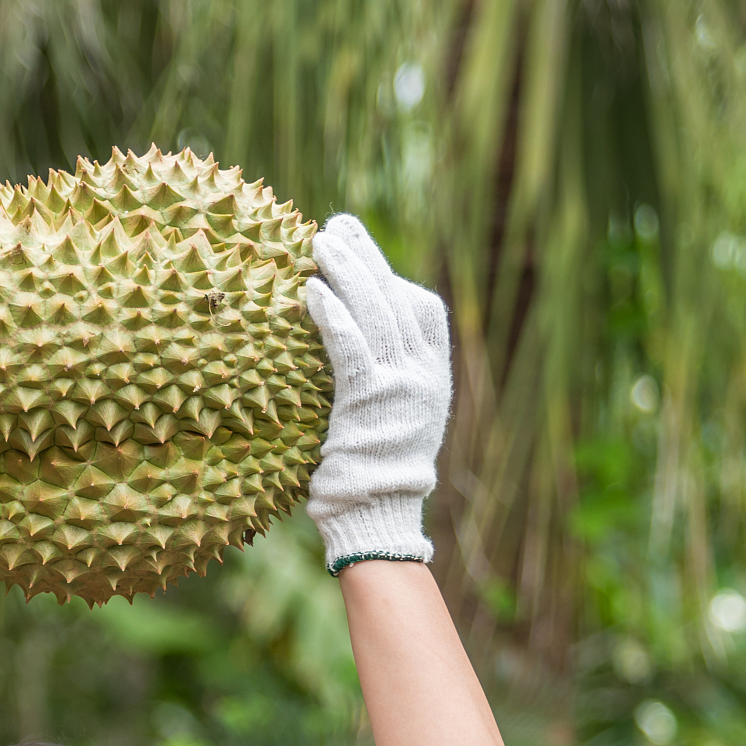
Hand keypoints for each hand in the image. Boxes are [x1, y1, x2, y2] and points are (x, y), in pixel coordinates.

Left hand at [303, 215, 450, 574]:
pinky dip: (332, 315)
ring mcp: (401, 386)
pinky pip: (350, 347)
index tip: (362, 251)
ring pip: (374, 312)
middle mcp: (424, 375)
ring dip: (346, 271)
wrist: (378, 520)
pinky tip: (311, 290)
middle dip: (365, 257)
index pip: (423, 311)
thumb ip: (381, 386)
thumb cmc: (370, 479)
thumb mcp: (388, 425)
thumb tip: (349, 354)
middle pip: (396, 298)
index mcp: (434, 377)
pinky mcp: (371, 402)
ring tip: (318, 241)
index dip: (392, 277)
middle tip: (335, 226)